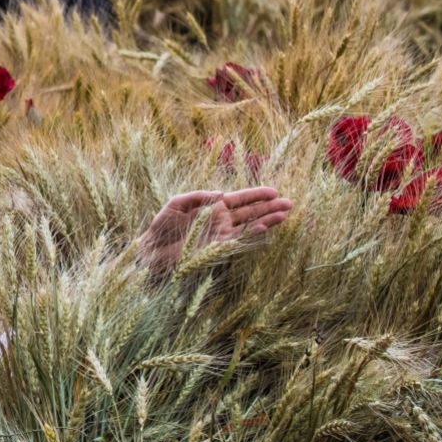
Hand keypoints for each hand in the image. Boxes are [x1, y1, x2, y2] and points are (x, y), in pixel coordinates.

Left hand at [136, 186, 292, 274]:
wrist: (152, 250)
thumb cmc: (162, 225)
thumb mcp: (178, 203)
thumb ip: (199, 196)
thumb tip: (221, 193)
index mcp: (213, 207)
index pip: (240, 199)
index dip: (256, 195)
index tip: (274, 191)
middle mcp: (221, 221)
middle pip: (250, 212)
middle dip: (269, 208)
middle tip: (289, 203)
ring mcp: (221, 235)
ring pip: (249, 226)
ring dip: (266, 221)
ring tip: (284, 215)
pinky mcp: (217, 248)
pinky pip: (238, 240)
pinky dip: (250, 235)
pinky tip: (263, 228)